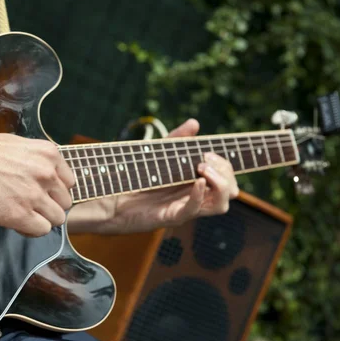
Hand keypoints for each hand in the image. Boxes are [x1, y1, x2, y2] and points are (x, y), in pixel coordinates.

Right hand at [0, 130, 74, 236]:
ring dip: (41, 219)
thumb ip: (36, 162)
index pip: (68, 182)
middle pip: (65, 202)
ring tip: (23, 214)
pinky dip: (31, 229)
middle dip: (50, 205)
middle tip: (31, 206)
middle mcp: (47, 174)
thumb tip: (38, 177)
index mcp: (49, 155)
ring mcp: (35, 195)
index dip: (55, 191)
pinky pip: (41, 230)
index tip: (43, 193)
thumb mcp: (20, 147)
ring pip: (56, 218)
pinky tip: (17, 222)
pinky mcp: (21, 214)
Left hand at [69, 119, 238, 234]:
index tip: (208, 152)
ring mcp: (184, 209)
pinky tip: (196, 182)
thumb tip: (195, 123)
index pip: (227, 177)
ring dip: (219, 185)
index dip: (225, 164)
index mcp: (195, 183)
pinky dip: (197, 196)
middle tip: (205, 161)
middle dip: (225, 172)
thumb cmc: (134, 179)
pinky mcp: (169, 217)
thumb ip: (176, 140)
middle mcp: (194, 198)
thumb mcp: (158, 154)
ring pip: (220, 205)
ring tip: (203, 169)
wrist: (108, 198)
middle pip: (231, 191)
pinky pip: (192, 210)